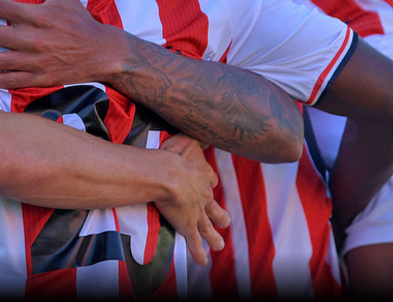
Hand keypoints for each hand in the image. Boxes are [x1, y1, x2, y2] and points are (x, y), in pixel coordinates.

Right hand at [153, 134, 227, 264]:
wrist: (167, 175)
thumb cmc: (170, 156)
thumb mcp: (182, 140)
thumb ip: (188, 135)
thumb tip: (195, 128)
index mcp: (202, 177)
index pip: (209, 180)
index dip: (209, 183)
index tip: (209, 183)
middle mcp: (204, 197)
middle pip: (216, 209)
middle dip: (220, 216)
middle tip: (225, 221)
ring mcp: (198, 213)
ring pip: (209, 229)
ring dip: (214, 238)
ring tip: (219, 245)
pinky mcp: (188, 226)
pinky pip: (195, 243)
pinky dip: (199, 253)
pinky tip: (203, 262)